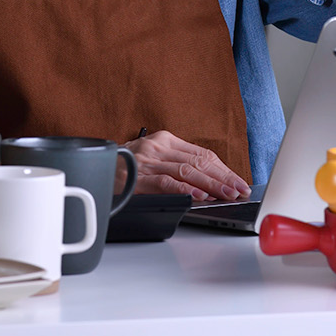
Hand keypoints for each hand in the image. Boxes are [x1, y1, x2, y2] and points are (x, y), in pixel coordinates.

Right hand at [123, 130, 250, 200]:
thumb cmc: (126, 166)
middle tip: (239, 190)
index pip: (202, 154)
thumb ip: (178, 165)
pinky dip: (184, 189)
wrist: (95, 168)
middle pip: (198, 162)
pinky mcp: (138, 178)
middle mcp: (158, 148)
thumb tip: (210, 183)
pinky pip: (166, 183)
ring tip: (227, 195)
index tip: (238, 181)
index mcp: (165, 140)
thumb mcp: (153, 158)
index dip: (224, 169)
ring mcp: (147, 162)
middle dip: (223, 178)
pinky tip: (199, 196)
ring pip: (187, 172)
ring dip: (211, 185)